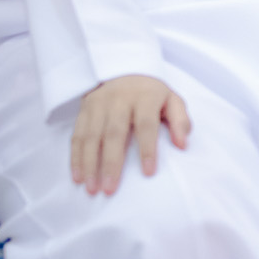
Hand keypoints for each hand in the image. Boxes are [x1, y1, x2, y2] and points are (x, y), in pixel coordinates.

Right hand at [71, 75, 190, 196]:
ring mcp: (98, 104)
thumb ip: (180, 120)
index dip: (148, 149)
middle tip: (110, 189)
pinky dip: (75, 158)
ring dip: (89, 164)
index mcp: (145, 97)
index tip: (149, 173)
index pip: (146, 124)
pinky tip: (77, 177)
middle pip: (114, 133)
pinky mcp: (84, 110)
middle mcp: (119, 99)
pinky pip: (77, 136)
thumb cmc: (152, 94)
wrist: (123, 69)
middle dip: (111, 163)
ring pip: (91, 136)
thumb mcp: (172, 100)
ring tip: (92, 188)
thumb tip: (183, 144)